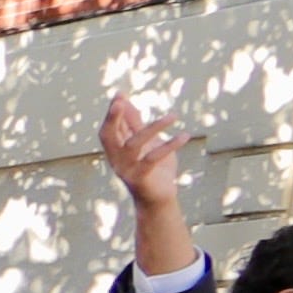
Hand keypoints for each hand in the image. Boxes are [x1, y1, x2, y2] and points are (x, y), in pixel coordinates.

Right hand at [94, 88, 190, 220]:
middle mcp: (116, 159)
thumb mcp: (145, 142)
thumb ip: (134, 124)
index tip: (120, 94)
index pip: (108, 128)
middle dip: (113, 118)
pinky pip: (153, 158)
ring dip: (153, 128)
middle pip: (109, 136)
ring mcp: (126, 170)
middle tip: (120, 101)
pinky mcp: (140, 178)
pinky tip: (184, 135)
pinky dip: (170, 146)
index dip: (112, 112)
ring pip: (134, 144)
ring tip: (173, 116)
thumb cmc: (153, 169)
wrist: (159, 198)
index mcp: (115, 150)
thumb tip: (125, 101)